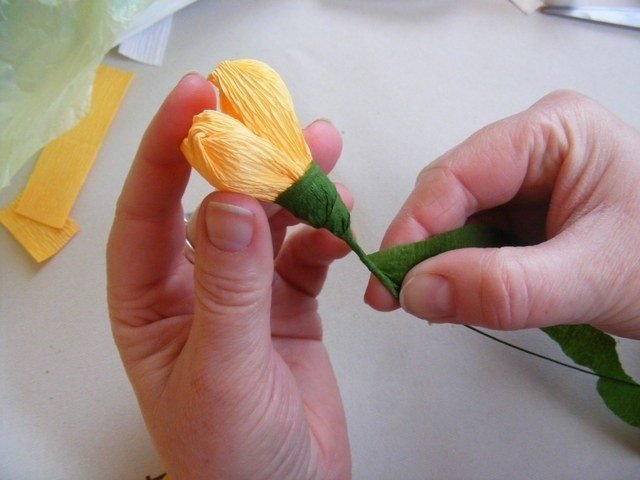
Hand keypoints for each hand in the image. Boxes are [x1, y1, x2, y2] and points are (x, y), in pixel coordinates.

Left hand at [107, 74, 350, 478]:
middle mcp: (195, 287)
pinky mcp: (289, 305)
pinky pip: (305, 253)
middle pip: (216, 202)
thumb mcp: (222, 370)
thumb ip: (228, 287)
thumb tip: (228, 203)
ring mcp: (246, 294)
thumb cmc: (233, 456)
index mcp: (151, 301)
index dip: (169, 148)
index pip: (149, 208)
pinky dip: (324, 232)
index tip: (199, 100)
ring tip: (324, 155)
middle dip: (246, 159)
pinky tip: (341, 221)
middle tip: (278, 120)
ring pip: (266, 221)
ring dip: (293, 188)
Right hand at [366, 91, 639, 339]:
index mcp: (551, 132)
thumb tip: (415, 292)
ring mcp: (528, 182)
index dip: (415, 227)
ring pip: (457, 220)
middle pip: (450, 195)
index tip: (388, 282)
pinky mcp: (527, 215)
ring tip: (441, 303)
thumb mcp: (592, 275)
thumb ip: (505, 287)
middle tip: (405, 300)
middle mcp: (533, 149)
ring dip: (442, 263)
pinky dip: (462, 272)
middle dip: (426, 248)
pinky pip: (476, 240)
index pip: (458, 174)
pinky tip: (464, 295)